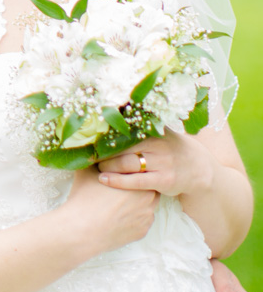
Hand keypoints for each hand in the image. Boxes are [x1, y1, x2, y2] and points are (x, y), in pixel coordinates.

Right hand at [65, 165, 158, 254]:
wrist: (81, 230)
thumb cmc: (84, 199)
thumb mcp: (87, 171)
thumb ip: (96, 159)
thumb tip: (95, 151)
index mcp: (137, 179)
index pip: (142, 170)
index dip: (132, 170)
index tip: (122, 172)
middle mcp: (148, 197)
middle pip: (148, 186)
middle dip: (137, 186)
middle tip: (122, 187)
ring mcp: (147, 216)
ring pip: (148, 205)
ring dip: (138, 202)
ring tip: (120, 203)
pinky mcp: (142, 231)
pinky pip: (142, 221)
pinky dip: (134, 218)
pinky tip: (119, 216)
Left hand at [97, 129, 213, 197]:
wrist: (199, 169)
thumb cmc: (173, 149)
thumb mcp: (163, 133)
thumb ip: (143, 126)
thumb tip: (116, 110)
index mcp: (156, 132)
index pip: (126, 132)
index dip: (106, 136)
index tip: (91, 139)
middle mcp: (159, 145)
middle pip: (123, 148)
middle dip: (104, 152)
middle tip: (91, 155)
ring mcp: (162, 164)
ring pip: (127, 164)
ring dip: (108, 166)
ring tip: (96, 166)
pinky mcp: (164, 181)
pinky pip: (135, 181)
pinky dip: (117, 180)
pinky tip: (104, 179)